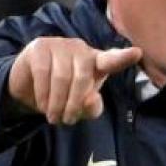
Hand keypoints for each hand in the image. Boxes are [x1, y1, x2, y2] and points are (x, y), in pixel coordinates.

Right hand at [6, 38, 141, 124]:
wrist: (28, 89)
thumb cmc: (62, 96)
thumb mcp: (80, 108)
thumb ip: (92, 108)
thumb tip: (91, 99)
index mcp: (96, 62)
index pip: (111, 60)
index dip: (123, 58)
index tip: (137, 53)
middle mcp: (80, 49)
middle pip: (83, 77)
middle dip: (74, 104)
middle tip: (66, 121)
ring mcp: (60, 45)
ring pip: (62, 77)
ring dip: (57, 103)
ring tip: (53, 117)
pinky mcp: (40, 46)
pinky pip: (43, 72)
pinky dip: (43, 94)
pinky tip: (42, 105)